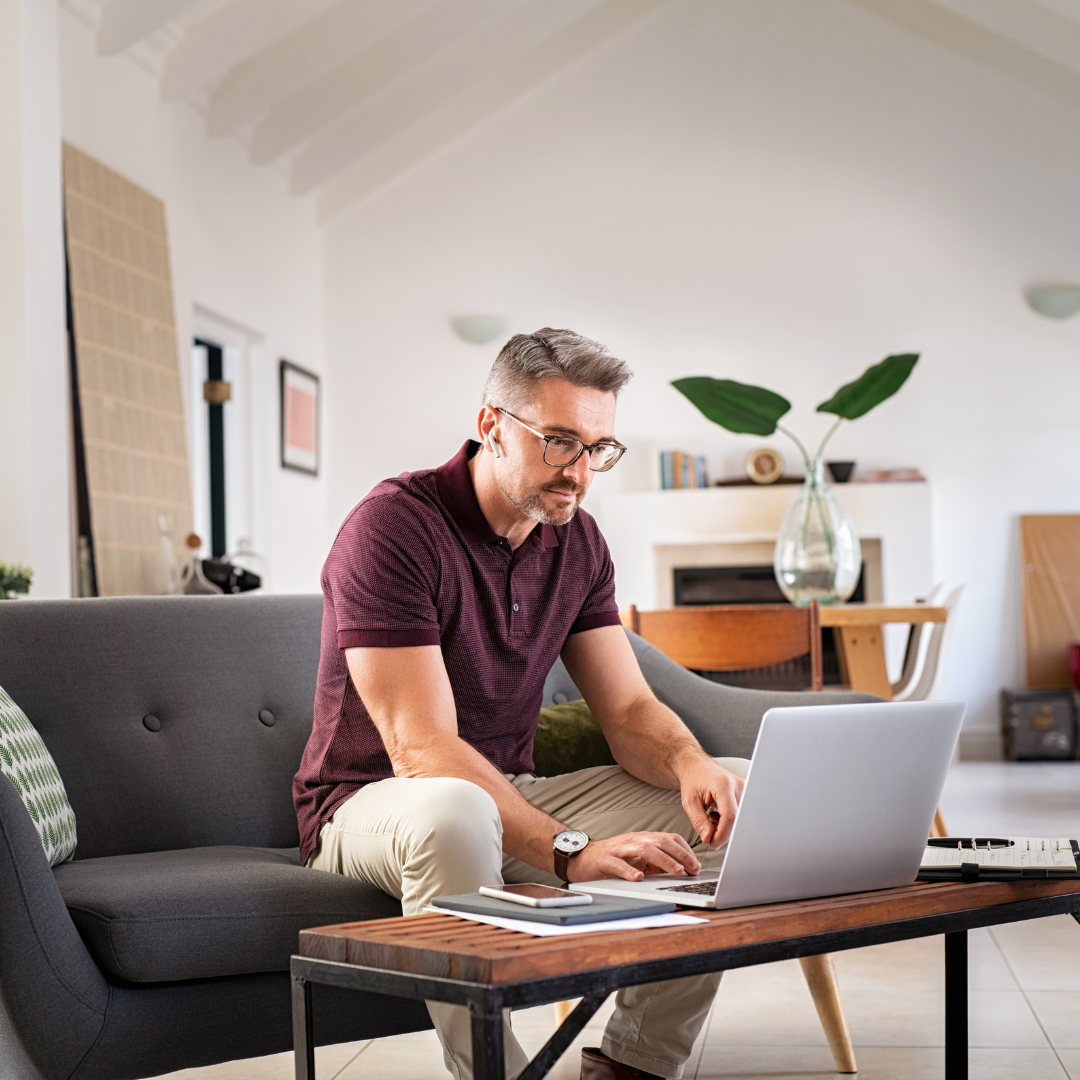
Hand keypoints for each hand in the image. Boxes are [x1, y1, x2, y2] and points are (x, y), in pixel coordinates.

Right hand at [564, 831, 700, 882]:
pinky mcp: (604, 859)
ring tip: (676, 871)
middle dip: (680, 855)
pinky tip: (638, 878)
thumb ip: (657, 863)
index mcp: (643, 840)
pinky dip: (629, 870)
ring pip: (644, 849)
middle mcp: (633, 841)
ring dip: (663, 860)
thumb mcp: (639, 860)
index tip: (696, 865)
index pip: (669, 839)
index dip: (685, 850)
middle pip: (660, 842)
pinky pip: (618, 864)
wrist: (581, 857)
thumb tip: (682, 871)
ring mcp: (619, 849)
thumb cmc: (612, 859)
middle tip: (692, 868)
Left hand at [680, 758, 743, 848]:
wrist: (697, 766)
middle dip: (724, 832)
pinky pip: (742, 815)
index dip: (723, 833)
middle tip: (708, 830)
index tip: (713, 843)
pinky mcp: (747, 795)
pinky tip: (719, 815)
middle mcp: (739, 786)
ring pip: (740, 820)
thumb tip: (709, 838)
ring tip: (711, 817)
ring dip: (726, 826)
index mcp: (724, 785)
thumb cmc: (693, 780)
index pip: (730, 815)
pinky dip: (729, 821)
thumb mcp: (689, 802)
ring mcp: (746, 790)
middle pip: (738, 819)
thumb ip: (699, 821)